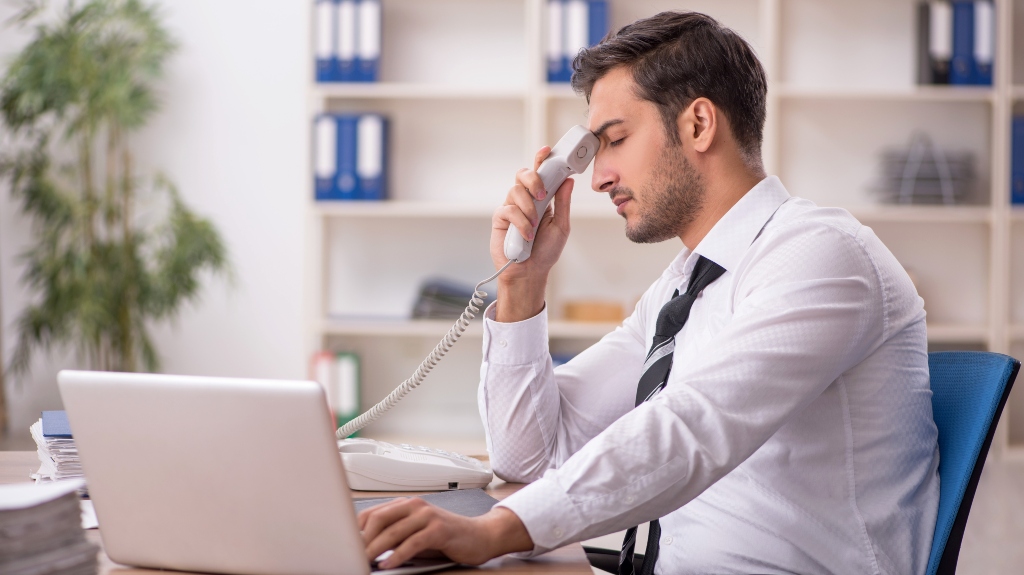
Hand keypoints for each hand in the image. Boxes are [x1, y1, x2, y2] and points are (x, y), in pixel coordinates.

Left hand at [358, 497, 532, 568]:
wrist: (480, 536)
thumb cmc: (446, 537)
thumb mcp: (416, 534)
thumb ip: (395, 537)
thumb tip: (366, 549)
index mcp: (406, 505)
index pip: (372, 513)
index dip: (356, 531)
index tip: (345, 547)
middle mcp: (415, 506)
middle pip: (379, 519)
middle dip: (363, 540)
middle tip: (353, 556)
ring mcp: (428, 515)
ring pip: (393, 531)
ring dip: (376, 549)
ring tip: (365, 562)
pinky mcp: (439, 529)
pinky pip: (413, 542)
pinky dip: (398, 555)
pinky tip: (389, 564)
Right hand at [489, 146, 574, 321]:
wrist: (529, 272)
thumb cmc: (545, 252)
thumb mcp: (561, 227)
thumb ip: (563, 203)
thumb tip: (568, 181)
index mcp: (542, 198)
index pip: (541, 173)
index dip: (542, 160)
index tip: (547, 150)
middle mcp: (525, 199)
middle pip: (524, 174)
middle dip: (534, 179)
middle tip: (542, 194)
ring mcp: (512, 207)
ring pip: (516, 191)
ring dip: (529, 208)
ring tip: (535, 225)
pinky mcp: (500, 219)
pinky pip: (508, 210)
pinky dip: (520, 222)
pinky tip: (526, 235)